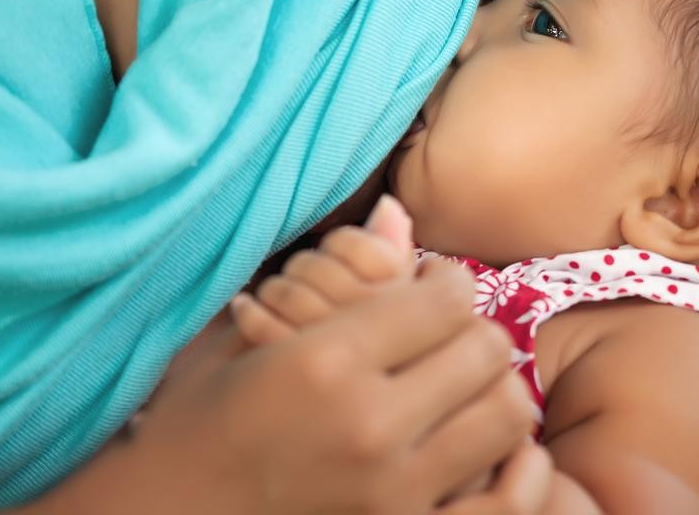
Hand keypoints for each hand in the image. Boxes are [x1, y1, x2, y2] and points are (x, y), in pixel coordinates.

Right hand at [118, 197, 537, 514]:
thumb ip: (331, 275)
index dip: (448, 282)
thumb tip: (397, 211)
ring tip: (463, 389)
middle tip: (452, 336)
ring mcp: (393, 490)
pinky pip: (501, 493)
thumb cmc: (191, 426)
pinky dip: (503, 464)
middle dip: (477, 331)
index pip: (445, 299)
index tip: (433, 286)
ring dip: (494, 390)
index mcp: (324, 361)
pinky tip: (473, 449)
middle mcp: (368, 424)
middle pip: (486, 350)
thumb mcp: (245, 340)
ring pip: (507, 415)